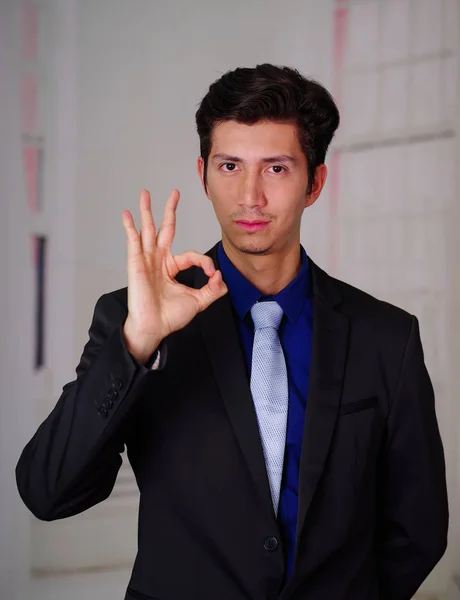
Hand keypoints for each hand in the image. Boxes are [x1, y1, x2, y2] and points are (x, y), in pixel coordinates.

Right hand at [121, 189, 227, 362]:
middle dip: (170, 211)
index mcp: (172, 268)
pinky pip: (133, 241)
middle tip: (174, 194)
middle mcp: (159, 260)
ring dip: (147, 211)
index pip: (192, 255)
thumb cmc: (170, 317)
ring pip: (148, 230)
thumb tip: (221, 276)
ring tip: (145, 193)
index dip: (205, 262)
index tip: (212, 275)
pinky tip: (127, 214)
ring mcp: (146, 260)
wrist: (154, 327)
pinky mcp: (136, 263)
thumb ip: (212, 290)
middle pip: (165, 229)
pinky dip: (130, 227)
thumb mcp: (198, 301)